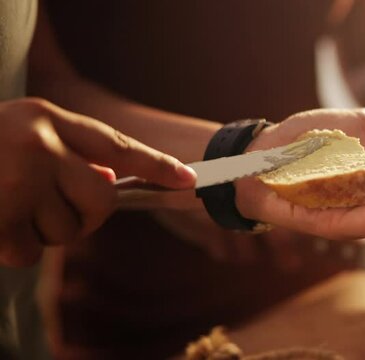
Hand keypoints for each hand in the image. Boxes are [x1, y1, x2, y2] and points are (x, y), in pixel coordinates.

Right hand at [0, 98, 195, 265]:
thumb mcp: (18, 133)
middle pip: (102, 200)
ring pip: (68, 231)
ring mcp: (18, 181)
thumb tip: (109, 179)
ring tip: (8, 208)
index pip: (117, 145)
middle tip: (46, 209)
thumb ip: (66, 150)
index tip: (190, 179)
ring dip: (43, 232)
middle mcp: (39, 145)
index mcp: (46, 118)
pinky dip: (15, 248)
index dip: (157, 165)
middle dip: (84, 215)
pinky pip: (31, 253)